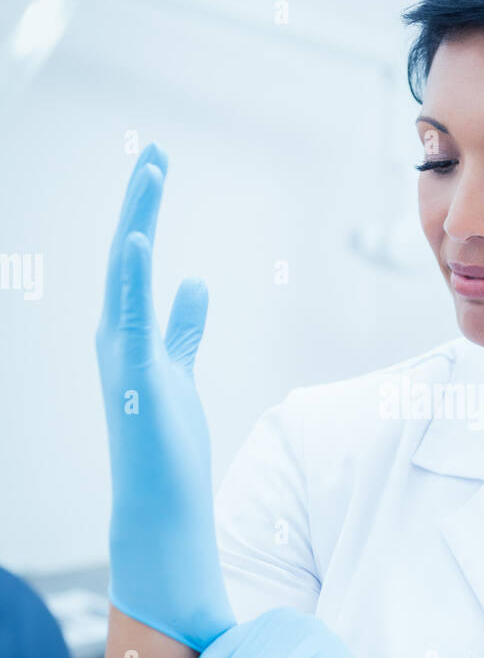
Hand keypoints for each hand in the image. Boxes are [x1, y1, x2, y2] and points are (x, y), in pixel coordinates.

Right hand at [95, 144, 234, 651]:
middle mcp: (115, 337)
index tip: (156, 168)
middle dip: (139, 201)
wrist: (160, 507)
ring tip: (150, 172)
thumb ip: (182, 327)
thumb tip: (195, 282)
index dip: (142, 212)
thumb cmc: (166, 444)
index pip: (134, 260)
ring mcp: (121, 355)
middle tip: (154, 150)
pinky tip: (139, 238)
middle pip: (124, 254)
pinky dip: (133, 277)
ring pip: (124, 274)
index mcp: (128, 333)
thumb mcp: (178, 369)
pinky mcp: (135, 377)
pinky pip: (131, 318)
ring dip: (137, 221)